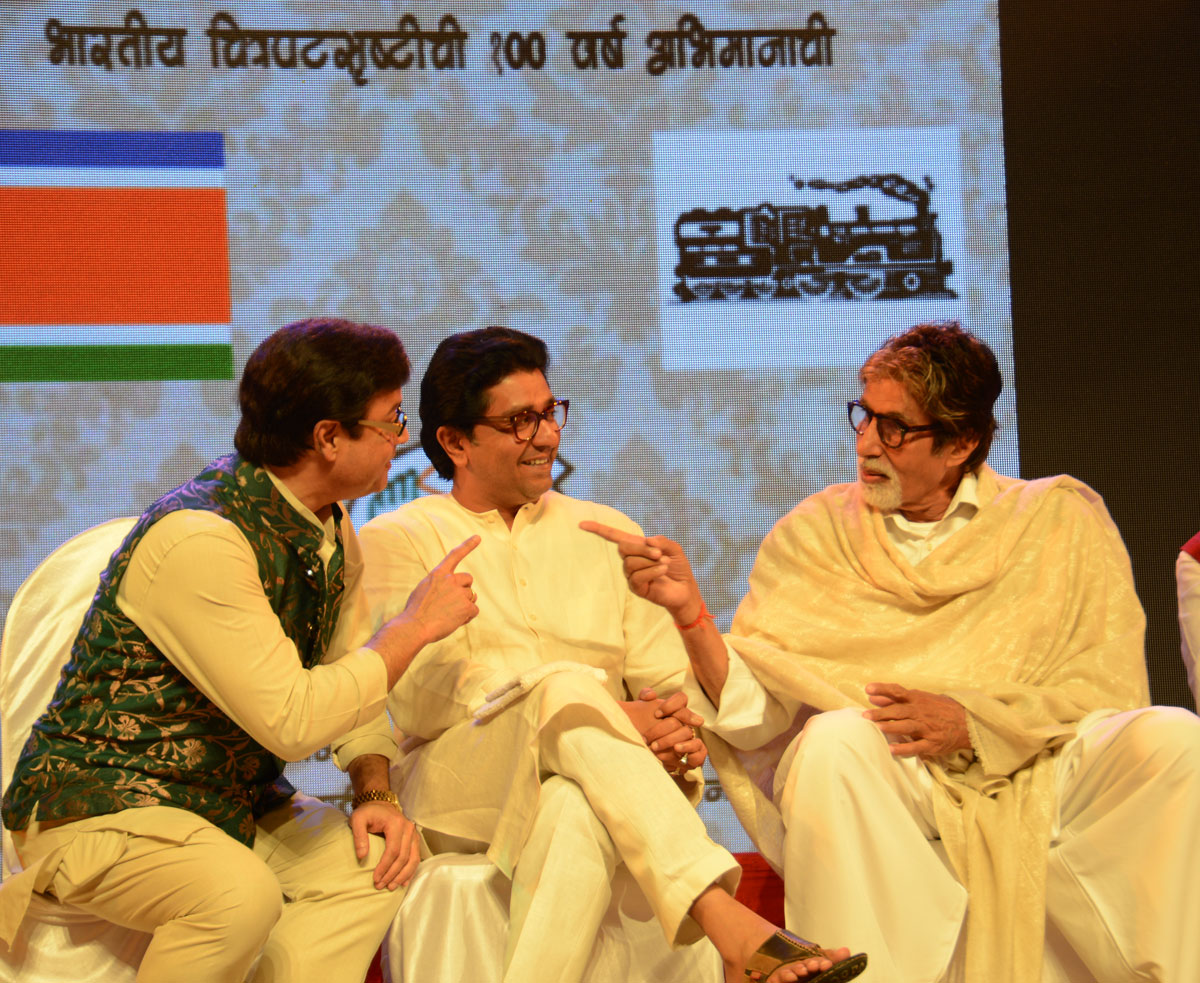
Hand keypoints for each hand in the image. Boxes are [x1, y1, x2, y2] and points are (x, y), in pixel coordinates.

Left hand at [350, 800, 419, 890]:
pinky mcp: (414, 839)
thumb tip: (362, 856)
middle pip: (404, 857)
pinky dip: (410, 871)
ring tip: (391, 887)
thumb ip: (359, 836)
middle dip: (392, 874)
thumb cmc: (368, 812)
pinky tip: (403, 882)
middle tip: (380, 886)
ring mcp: (414, 834)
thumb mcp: (358, 819)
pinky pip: (416, 857)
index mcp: (396, 824)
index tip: (375, 878)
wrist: (379, 803)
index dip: (384, 866)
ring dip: (402, 876)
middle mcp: (409, 829)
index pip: (393, 850)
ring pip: (413, 859)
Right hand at [399, 535, 480, 644]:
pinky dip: (467, 617)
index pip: (455, 555)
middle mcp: (451, 580)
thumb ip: (438, 584)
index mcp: (438, 574)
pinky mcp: (466, 606)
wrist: (415, 626)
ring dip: (464, 605)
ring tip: (448, 614)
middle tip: (452, 602)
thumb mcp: (424, 588)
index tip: (478, 537)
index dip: (468, 545)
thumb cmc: (416, 611)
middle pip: (468, 580)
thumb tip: (449, 590)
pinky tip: (454, 621)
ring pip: (471, 597)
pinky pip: (474, 610)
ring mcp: (460, 592)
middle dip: (464, 589)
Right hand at [580, 521, 702, 622]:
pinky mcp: (636, 588)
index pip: (614, 536)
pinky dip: (653, 571)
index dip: (599, 529)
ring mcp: (631, 575)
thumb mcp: (673, 549)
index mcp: (637, 547)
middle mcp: (630, 560)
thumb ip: (661, 541)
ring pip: (631, 562)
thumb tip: (647, 541)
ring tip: (664, 565)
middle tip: (659, 554)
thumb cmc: (677, 567)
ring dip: (651, 562)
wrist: (685, 589)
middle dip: (642, 549)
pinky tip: (663, 571)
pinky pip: (638, 576)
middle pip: (623, 547)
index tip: (582, 524)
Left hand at [631, 688, 707, 773]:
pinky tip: (674, 753)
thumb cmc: (649, 732)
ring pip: (689, 734)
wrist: (654, 757)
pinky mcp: (696, 755)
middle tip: (646, 737)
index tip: (656, 714)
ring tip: (654, 747)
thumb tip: (652, 695)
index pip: (681, 699)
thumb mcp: (643, 713)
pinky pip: (699, 753)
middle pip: (684, 717)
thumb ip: (645, 698)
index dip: (671, 704)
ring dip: (670, 741)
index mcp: (676, 711)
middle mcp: (686, 723)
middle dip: (663, 728)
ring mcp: (692, 738)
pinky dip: (689, 752)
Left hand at [863, 683, 970, 758]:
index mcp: (916, 699)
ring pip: (906, 727)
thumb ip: (893, 699)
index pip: (897, 691)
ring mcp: (926, 728)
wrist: (966, 722)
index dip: (883, 689)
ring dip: (891, 728)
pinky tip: (892, 749)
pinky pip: (916, 747)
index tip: (868, 688)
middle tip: (865, 715)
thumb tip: (872, 697)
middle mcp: (920, 712)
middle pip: (899, 711)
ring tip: (877, 728)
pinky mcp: (932, 743)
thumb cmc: (936, 708)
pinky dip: (904, 748)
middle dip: (881, 713)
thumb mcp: (918, 699)